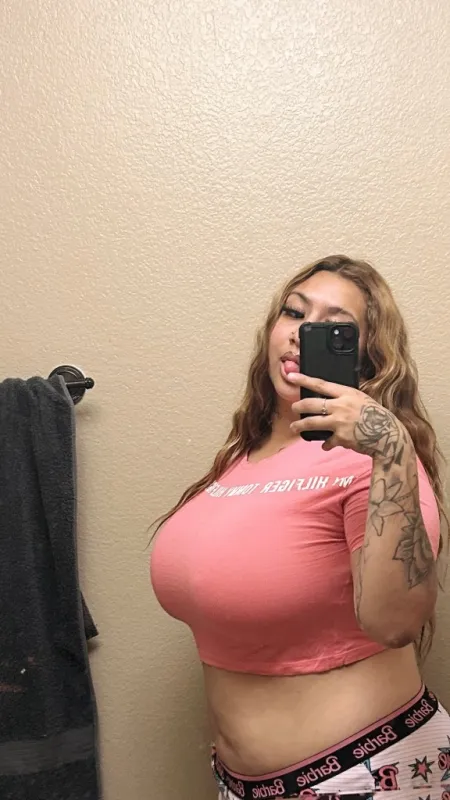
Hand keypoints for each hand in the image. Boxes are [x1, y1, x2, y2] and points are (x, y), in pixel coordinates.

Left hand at [288, 372, 409, 461]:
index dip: (304, 380)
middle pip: (311, 404)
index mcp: (347, 393)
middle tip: (294, 407)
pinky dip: (326, 444)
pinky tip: (326, 445)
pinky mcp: (341, 437)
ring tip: (295, 427)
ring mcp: (340, 422)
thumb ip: (345, 399)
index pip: (321, 384)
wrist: (388, 436)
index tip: (292, 376)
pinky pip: (327, 441)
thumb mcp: (362, 400)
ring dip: (300, 425)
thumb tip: (329, 402)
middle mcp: (341, 406)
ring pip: (312, 422)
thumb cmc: (377, 417)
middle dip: (298, 406)